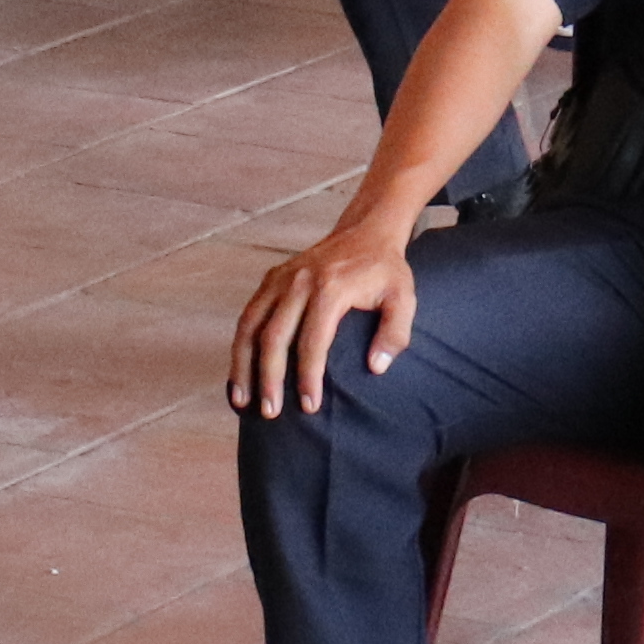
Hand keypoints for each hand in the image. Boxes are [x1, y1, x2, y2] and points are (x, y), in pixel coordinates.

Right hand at [230, 218, 423, 419]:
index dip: (308, 376)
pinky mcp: (271, 278)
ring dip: (243, 365)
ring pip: (250, 325)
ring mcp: (280, 278)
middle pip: (274, 336)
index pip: (313, 341)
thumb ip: (395, 334)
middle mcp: (299, 281)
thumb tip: (375, 368)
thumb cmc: (386, 271)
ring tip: (242, 400)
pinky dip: (240, 345)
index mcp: (330, 288)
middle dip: (269, 378)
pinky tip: (239, 372)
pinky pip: (248, 315)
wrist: (366, 231)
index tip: (309, 406)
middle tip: (270, 412)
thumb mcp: (404, 298)